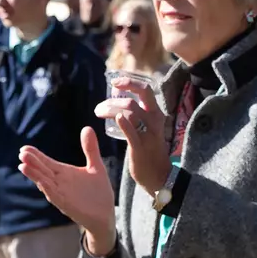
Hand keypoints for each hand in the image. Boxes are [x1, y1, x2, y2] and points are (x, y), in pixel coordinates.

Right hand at [19, 127, 117, 255]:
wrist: (106, 215)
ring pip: (45, 183)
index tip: (24, 148)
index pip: (47, 162)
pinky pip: (56, 196)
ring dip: (35, 175)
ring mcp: (62, 194)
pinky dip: (48, 190)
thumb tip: (87, 127)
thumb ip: (90, 149)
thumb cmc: (99, 192)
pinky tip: (42, 183)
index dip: (36, 156)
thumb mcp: (96, 166)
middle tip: (21, 153)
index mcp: (64, 173)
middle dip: (32, 163)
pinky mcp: (67, 205)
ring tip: (23, 166)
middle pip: (43, 171)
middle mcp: (60, 183)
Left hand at [95, 76, 168, 194]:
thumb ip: (138, 117)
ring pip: (130, 110)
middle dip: (126, 85)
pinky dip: (122, 122)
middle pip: (143, 93)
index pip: (146, 89)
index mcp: (156, 114)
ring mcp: (149, 133)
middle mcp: (155, 120)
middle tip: (109, 90)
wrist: (158, 176)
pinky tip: (115, 117)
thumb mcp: (148, 129)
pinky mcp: (140, 146)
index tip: (115, 82)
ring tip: (98, 111)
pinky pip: (131, 132)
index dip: (130, 82)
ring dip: (111, 107)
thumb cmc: (149, 151)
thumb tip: (119, 104)